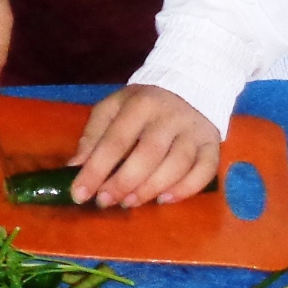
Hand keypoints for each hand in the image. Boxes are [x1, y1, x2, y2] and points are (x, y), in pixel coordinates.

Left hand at [69, 86, 219, 207]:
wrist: (189, 84)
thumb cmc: (143, 103)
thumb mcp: (113, 108)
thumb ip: (94, 135)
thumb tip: (75, 167)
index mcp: (140, 105)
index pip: (115, 141)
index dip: (96, 170)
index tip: (79, 194)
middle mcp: (170, 117)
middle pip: (148, 155)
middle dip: (123, 183)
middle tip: (105, 201)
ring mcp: (194, 132)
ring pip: (177, 165)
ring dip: (151, 189)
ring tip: (130, 202)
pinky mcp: (212, 145)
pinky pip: (205, 171)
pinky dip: (186, 189)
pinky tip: (165, 199)